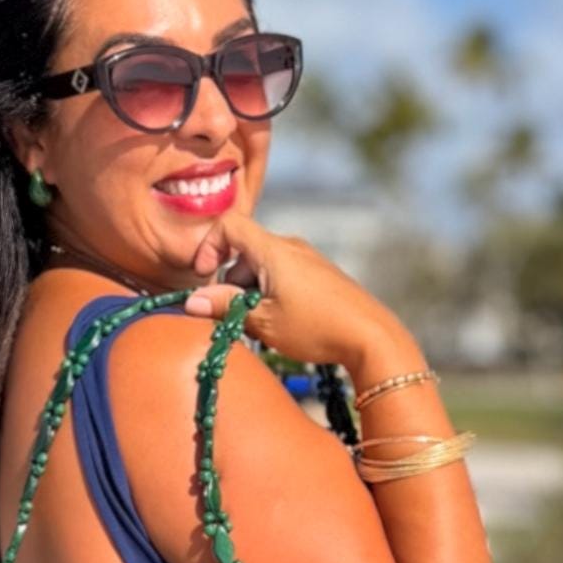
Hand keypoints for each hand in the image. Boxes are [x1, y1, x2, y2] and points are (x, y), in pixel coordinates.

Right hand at [181, 209, 403, 374]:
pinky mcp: (318, 275)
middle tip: (238, 319)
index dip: (209, 246)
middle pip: (244, 253)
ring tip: (263, 328)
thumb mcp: (264, 321)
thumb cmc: (317, 328)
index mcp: (273, 250)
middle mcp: (290, 247)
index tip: (204, 277)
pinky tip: (282, 325)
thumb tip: (191, 301)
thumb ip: (226, 307)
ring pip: (262, 268)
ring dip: (251, 295)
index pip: (229, 225)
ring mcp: (306, 260)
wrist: (371, 337)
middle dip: (231, 285)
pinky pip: (282, 276)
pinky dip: (271, 295)